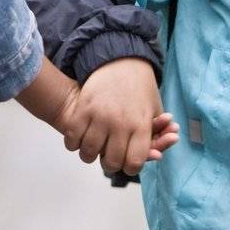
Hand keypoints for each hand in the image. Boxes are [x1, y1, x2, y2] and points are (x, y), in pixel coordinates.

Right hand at [56, 58, 179, 175]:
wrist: (121, 61)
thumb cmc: (141, 88)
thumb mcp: (155, 110)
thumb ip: (156, 134)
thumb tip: (157, 156)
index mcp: (141, 125)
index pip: (134, 162)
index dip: (131, 168)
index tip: (128, 164)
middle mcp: (120, 123)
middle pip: (111, 161)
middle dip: (110, 165)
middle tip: (110, 158)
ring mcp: (100, 116)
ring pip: (88, 153)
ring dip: (89, 156)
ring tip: (93, 150)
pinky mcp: (83, 108)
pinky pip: (72, 137)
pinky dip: (73, 144)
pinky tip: (79, 140)